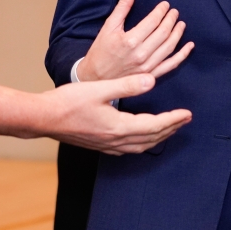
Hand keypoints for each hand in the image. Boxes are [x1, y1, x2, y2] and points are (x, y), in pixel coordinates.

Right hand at [46, 73, 191, 154]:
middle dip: (170, 129)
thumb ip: (128, 85)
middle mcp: (115, 140)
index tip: (187, 114)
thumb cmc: (68, 101)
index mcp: (119, 126)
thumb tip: (152, 81)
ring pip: (141, 146)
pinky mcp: (99, 145)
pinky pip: (128, 148)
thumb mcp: (100, 88)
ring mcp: (107, 145)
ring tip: (170, 128)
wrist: (43, 118)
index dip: (173, 119)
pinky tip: (142, 137)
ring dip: (158, 137)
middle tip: (185, 120)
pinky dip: (142, 143)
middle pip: (151, 138)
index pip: (155, 125)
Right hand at [78, 0, 193, 81]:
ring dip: (178, 34)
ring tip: (181, 24)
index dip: (161, 11)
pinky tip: (189, 46)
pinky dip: (182, 55)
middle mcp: (141, 54)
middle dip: (171, 20)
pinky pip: (171, 65)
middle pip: (163, 33)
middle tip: (175, 12)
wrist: (96, 77)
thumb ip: (123, 6)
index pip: (153, 22)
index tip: (165, 5)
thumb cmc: (101, 50)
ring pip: (169, 47)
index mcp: (130, 40)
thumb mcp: (109, 26)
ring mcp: (147, 67)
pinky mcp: (151, 75)